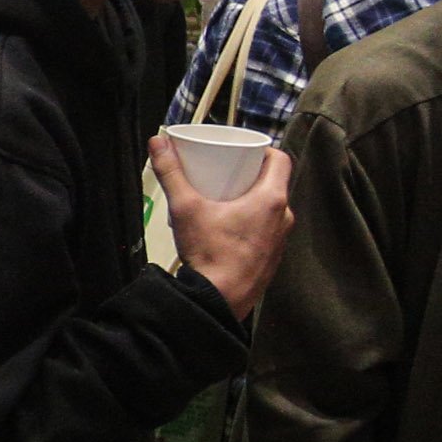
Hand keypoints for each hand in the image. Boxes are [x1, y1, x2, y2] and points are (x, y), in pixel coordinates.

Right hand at [153, 138, 294, 318]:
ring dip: (252, 201)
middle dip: (251, 175)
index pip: (280, 160)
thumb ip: (171, 172)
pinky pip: (266, 231)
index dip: (263, 150)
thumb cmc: (210, 252)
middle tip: (226, 172)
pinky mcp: (271, 258)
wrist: (218, 301)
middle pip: (274, 184)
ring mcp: (280, 240)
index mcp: (271, 199)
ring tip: (224, 199)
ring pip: (271, 209)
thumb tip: (157, 141)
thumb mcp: (185, 207)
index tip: (242, 151)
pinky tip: (229, 229)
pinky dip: (252, 224)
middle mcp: (284, 218)